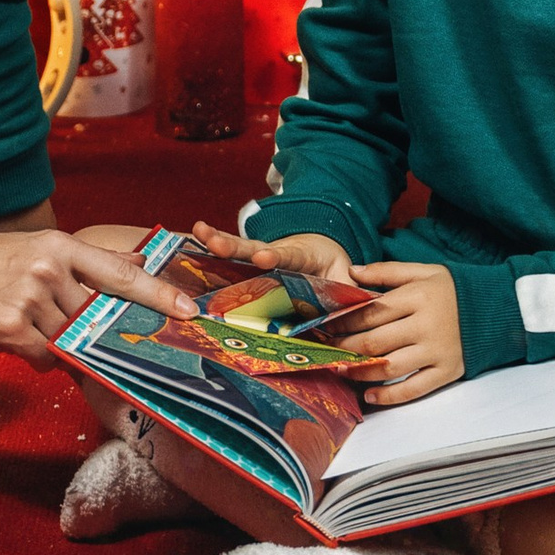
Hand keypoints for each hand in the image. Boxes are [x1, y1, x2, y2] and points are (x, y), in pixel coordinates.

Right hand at [0, 227, 185, 365]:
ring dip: (53, 344)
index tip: (188, 310)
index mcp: (58, 245)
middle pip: (94, 318)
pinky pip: (44, 359)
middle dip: (89, 332)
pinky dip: (33, 355)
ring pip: (69, 343)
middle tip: (69, 329)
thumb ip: (78, 264)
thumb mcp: (31, 249)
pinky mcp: (11, 329)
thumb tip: (133, 269)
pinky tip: (6, 334)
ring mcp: (30, 300)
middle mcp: (49, 269)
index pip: (119, 273)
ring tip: (19, 320)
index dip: (157, 294)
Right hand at [186, 216, 351, 284]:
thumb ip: (349, 300)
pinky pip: (231, 259)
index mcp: (301, 258)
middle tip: (214, 242)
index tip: (264, 257)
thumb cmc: (331, 272)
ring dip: (219, 243)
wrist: (323, 250)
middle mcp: (276, 255)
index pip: (287, 256)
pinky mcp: (250, 264)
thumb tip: (358, 321)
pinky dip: (213, 248)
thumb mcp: (344, 283)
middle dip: (234, 247)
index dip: (275, 257)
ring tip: (200, 233)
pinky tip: (196, 236)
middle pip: (253, 249)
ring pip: (238, 251)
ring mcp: (260, 258)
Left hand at [335, 259, 463, 404]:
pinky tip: (369, 396)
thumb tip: (351, 271)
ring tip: (342, 370)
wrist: (497, 309)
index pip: (372, 311)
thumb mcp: (424, 271)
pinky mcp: (447, 372)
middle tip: (328, 350)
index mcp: (418, 297)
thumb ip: (387, 272)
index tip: (326, 326)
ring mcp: (436, 351)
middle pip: (376, 341)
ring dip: (361, 371)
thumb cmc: (454, 289)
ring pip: (389, 367)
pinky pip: (413, 389)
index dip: (345, 321)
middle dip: (347, 347)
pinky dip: (389, 396)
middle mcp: (426, 325)